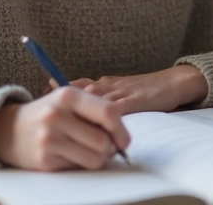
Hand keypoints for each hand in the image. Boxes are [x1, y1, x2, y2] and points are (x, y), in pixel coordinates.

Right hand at [0, 86, 129, 170]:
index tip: (125, 141)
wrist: (7, 129)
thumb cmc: (47, 114)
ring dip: (97, 159)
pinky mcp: (44, 159)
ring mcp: (49, 138)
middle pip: (103, 141)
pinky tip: (67, 154)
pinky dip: (78, 164)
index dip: (122, 130)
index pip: (108, 113)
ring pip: (94, 158)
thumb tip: (121, 134)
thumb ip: (93, 109)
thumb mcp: (66, 101)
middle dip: (109, 148)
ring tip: (87, 150)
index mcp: (67, 95)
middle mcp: (57, 115)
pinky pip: (77, 168)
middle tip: (104, 147)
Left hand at [43, 65, 209, 113]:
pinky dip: (101, 121)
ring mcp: (120, 92)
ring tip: (62, 125)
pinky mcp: (133, 101)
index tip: (40, 98)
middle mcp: (108, 85)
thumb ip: (103, 97)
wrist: (172, 82)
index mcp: (104, 83)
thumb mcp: (120, 90)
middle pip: (78, 92)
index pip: (74, 85)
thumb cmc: (147, 89)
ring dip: (78, 112)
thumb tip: (83, 111)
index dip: (56, 91)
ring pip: (92, 101)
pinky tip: (91, 129)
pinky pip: (114, 112)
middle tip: (44, 112)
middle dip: (60, 101)